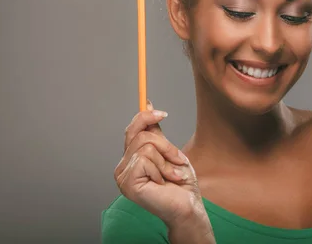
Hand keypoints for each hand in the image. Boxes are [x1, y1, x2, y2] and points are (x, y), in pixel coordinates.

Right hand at [113, 101, 211, 234]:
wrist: (188, 204)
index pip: (132, 129)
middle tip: (176, 159)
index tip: (162, 112)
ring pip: (145, 144)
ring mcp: (122, 175)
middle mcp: (122, 166)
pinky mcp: (127, 182)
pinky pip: (145, 158)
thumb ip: (155, 133)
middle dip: (165, 144)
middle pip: (141, 133)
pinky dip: (161, 168)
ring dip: (165, 159)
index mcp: (131, 158)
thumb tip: (148, 106)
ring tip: (170, 175)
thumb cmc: (180, 182)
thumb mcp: (169, 151)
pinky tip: (163, 182)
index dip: (144, 117)